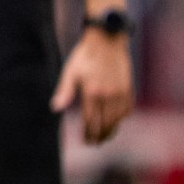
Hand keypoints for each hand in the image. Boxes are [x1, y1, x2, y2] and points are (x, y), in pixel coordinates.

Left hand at [53, 27, 133, 144]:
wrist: (107, 40)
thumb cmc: (84, 56)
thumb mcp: (70, 72)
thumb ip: (64, 91)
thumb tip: (55, 108)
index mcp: (92, 93)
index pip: (90, 121)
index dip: (88, 134)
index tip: (86, 141)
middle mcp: (108, 95)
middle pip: (105, 123)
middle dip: (100, 136)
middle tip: (95, 143)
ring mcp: (120, 91)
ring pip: (118, 118)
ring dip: (112, 129)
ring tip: (105, 136)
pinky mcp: (128, 87)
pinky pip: (128, 108)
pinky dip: (123, 117)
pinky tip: (117, 121)